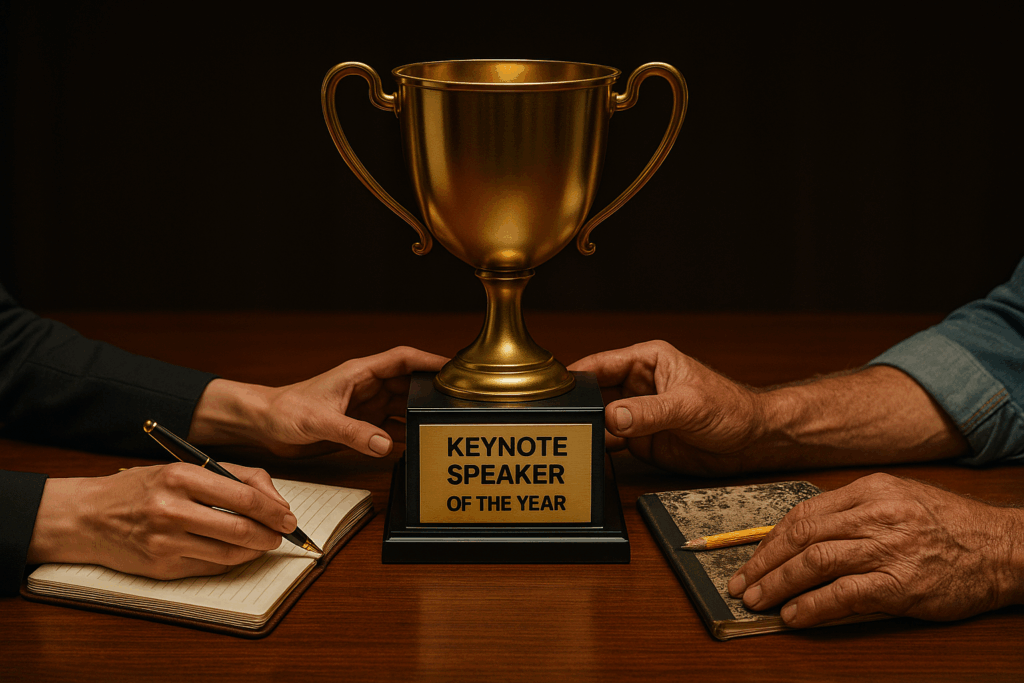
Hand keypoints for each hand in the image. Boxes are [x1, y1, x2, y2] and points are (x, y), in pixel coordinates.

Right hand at [28, 462, 296, 579]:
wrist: (87, 517)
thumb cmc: (141, 489)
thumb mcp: (183, 469)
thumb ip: (233, 477)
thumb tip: (275, 500)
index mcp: (180, 477)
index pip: (242, 496)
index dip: (272, 510)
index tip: (288, 516)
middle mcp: (171, 509)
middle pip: (239, 529)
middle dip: (270, 534)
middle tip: (282, 534)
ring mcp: (165, 542)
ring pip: (228, 553)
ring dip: (254, 551)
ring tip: (264, 543)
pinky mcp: (161, 567)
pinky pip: (209, 567)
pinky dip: (230, 561)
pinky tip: (236, 552)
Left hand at [190, 346, 446, 457]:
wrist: (262, 425)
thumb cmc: (284, 411)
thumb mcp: (319, 420)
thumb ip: (352, 432)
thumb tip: (385, 443)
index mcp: (360, 373)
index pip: (403, 359)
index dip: (430, 360)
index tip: (454, 367)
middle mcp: (367, 387)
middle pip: (410, 383)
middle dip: (432, 390)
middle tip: (458, 401)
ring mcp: (364, 406)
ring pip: (403, 406)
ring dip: (420, 414)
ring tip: (443, 423)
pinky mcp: (359, 425)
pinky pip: (390, 428)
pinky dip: (405, 434)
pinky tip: (417, 444)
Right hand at [568, 341, 762, 475]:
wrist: (753, 442)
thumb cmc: (732, 408)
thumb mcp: (690, 405)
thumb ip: (651, 411)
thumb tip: (614, 416)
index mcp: (646, 361)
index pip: (600, 364)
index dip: (574, 375)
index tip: (552, 390)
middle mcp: (636, 385)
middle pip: (593, 393)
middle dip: (575, 406)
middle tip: (556, 421)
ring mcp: (636, 414)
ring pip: (598, 420)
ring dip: (585, 429)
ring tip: (568, 440)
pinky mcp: (639, 440)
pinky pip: (610, 443)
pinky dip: (597, 449)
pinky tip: (587, 455)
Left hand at [728, 473, 1023, 626]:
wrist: (1004, 549)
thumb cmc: (950, 526)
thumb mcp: (899, 499)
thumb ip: (853, 511)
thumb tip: (801, 536)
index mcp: (871, 490)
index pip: (804, 513)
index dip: (771, 539)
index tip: (753, 557)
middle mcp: (876, 514)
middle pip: (802, 537)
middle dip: (764, 562)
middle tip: (742, 582)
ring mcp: (888, 549)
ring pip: (815, 563)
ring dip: (778, 584)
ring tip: (758, 600)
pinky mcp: (901, 584)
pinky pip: (845, 595)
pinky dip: (813, 607)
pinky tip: (793, 616)